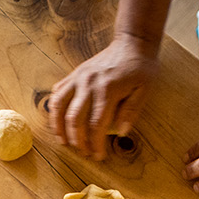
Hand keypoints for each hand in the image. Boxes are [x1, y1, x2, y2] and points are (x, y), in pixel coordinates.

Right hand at [49, 34, 160, 159]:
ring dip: (59, 127)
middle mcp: (89, 84)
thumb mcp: (144, 89)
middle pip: (75, 120)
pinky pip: (58, 92)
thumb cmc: (140, 67)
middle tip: (84, 152)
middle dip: (77, 141)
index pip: (96, 125)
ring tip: (63, 141)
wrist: (132, 41)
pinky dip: (54, 108)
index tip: (98, 156)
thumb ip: (131, 111)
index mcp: (108, 90)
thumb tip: (121, 133)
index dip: (95, 144)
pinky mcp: (74, 74)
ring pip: (60, 106)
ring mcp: (79, 77)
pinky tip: (58, 120)